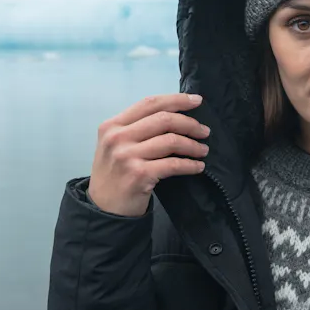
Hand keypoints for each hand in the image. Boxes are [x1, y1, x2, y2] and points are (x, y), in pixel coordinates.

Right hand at [87, 93, 210, 216]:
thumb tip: (174, 115)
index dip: (176, 100)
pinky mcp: (139, 174)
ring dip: (193, 145)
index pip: (149, 104)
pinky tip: (198, 167)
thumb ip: (135, 128)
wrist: (104, 209)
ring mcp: (127, 156)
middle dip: (190, 124)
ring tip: (203, 150)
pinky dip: (190, 165)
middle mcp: (117, 137)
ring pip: (171, 141)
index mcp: (112, 125)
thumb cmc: (114, 174)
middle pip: (164, 119)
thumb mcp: (115, 145)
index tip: (196, 100)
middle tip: (205, 131)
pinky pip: (173, 164)